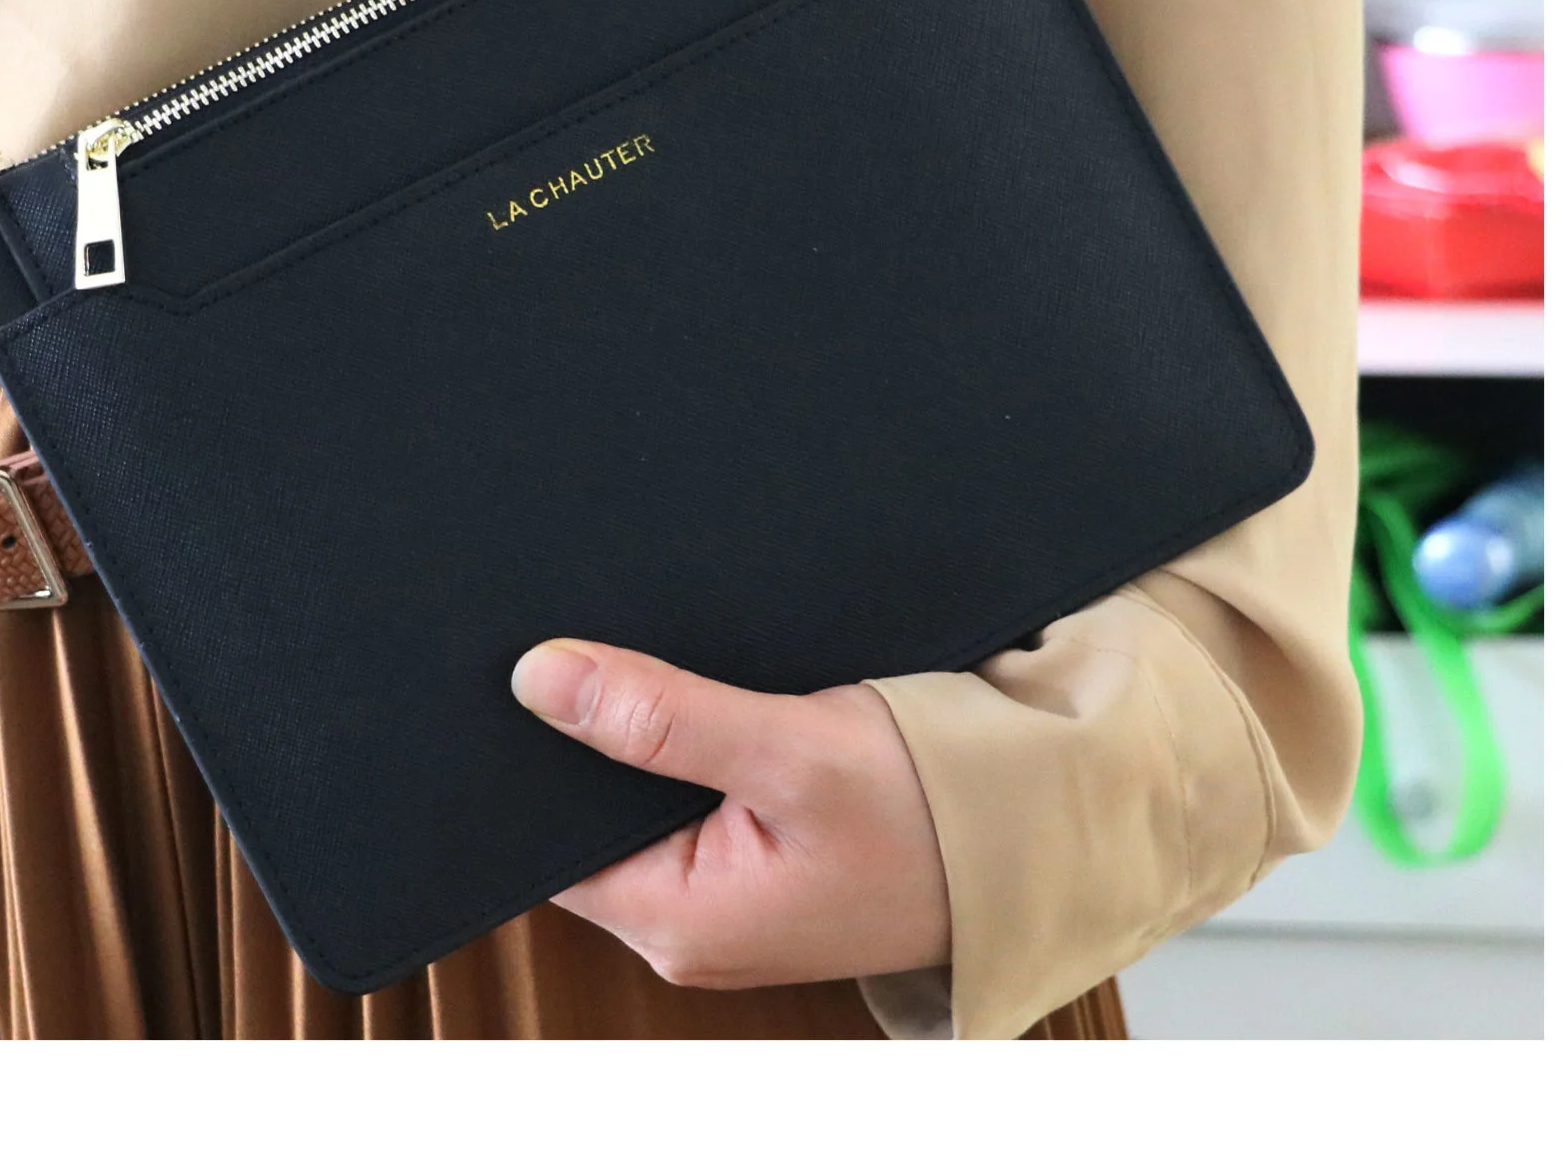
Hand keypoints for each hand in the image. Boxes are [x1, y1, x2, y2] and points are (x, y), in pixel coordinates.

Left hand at [509, 639, 951, 988]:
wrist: (1036, 831)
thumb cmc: (932, 814)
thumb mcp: (792, 752)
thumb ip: (663, 719)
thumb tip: (541, 681)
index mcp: (675, 919)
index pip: (543, 837)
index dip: (533, 752)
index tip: (528, 670)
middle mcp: (688, 920)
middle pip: (587, 811)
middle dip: (592, 732)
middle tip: (603, 644)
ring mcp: (725, 893)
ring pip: (642, 794)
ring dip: (649, 730)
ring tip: (667, 664)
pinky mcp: (758, 858)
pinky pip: (693, 792)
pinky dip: (696, 739)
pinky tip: (713, 692)